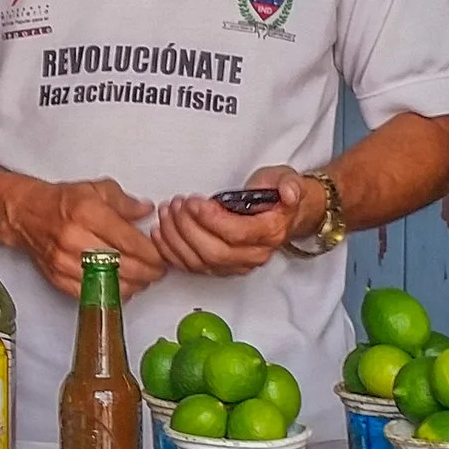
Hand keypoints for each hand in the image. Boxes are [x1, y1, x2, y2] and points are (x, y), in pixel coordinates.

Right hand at [1, 176, 164, 297]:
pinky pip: (92, 293)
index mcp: (87, 213)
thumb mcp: (96, 189)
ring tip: (142, 278)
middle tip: (157, 270)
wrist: (25, 214)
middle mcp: (75, 238)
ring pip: (110, 283)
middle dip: (148, 272)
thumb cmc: (60, 202)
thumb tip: (147, 211)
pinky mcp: (58, 277)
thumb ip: (125, 201)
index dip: (153, 253)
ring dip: (133, 285)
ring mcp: (65, 261)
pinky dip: (111, 293)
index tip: (161, 256)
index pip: (130, 242)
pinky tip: (120, 285)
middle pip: (124, 266)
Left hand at [153, 166, 312, 277]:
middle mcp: (253, 255)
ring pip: (199, 261)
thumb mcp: (287, 180)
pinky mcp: (218, 268)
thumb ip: (288, 185)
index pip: (236, 234)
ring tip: (167, 212)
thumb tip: (288, 193)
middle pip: (214, 252)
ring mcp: (235, 265)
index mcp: (270, 234)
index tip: (194, 202)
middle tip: (175, 205)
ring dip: (175, 237)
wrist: (280, 214)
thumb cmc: (276, 197)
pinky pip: (190, 267)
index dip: (211, 219)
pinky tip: (160, 233)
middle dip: (188, 227)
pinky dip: (170, 251)